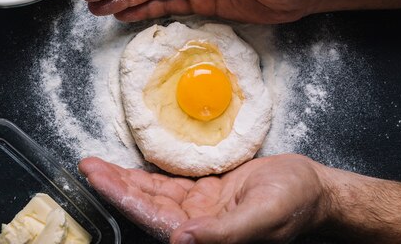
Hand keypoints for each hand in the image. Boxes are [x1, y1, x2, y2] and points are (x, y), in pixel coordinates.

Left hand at [79, 154, 329, 242]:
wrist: (314, 189)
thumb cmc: (295, 202)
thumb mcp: (264, 216)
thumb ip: (224, 232)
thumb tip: (178, 239)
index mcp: (207, 236)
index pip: (153, 217)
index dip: (122, 198)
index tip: (96, 178)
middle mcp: (197, 226)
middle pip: (145, 205)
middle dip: (114, 186)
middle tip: (86, 166)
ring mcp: (200, 210)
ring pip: (153, 194)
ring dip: (125, 180)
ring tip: (96, 164)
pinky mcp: (206, 194)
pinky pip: (170, 184)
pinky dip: (147, 176)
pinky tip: (128, 169)